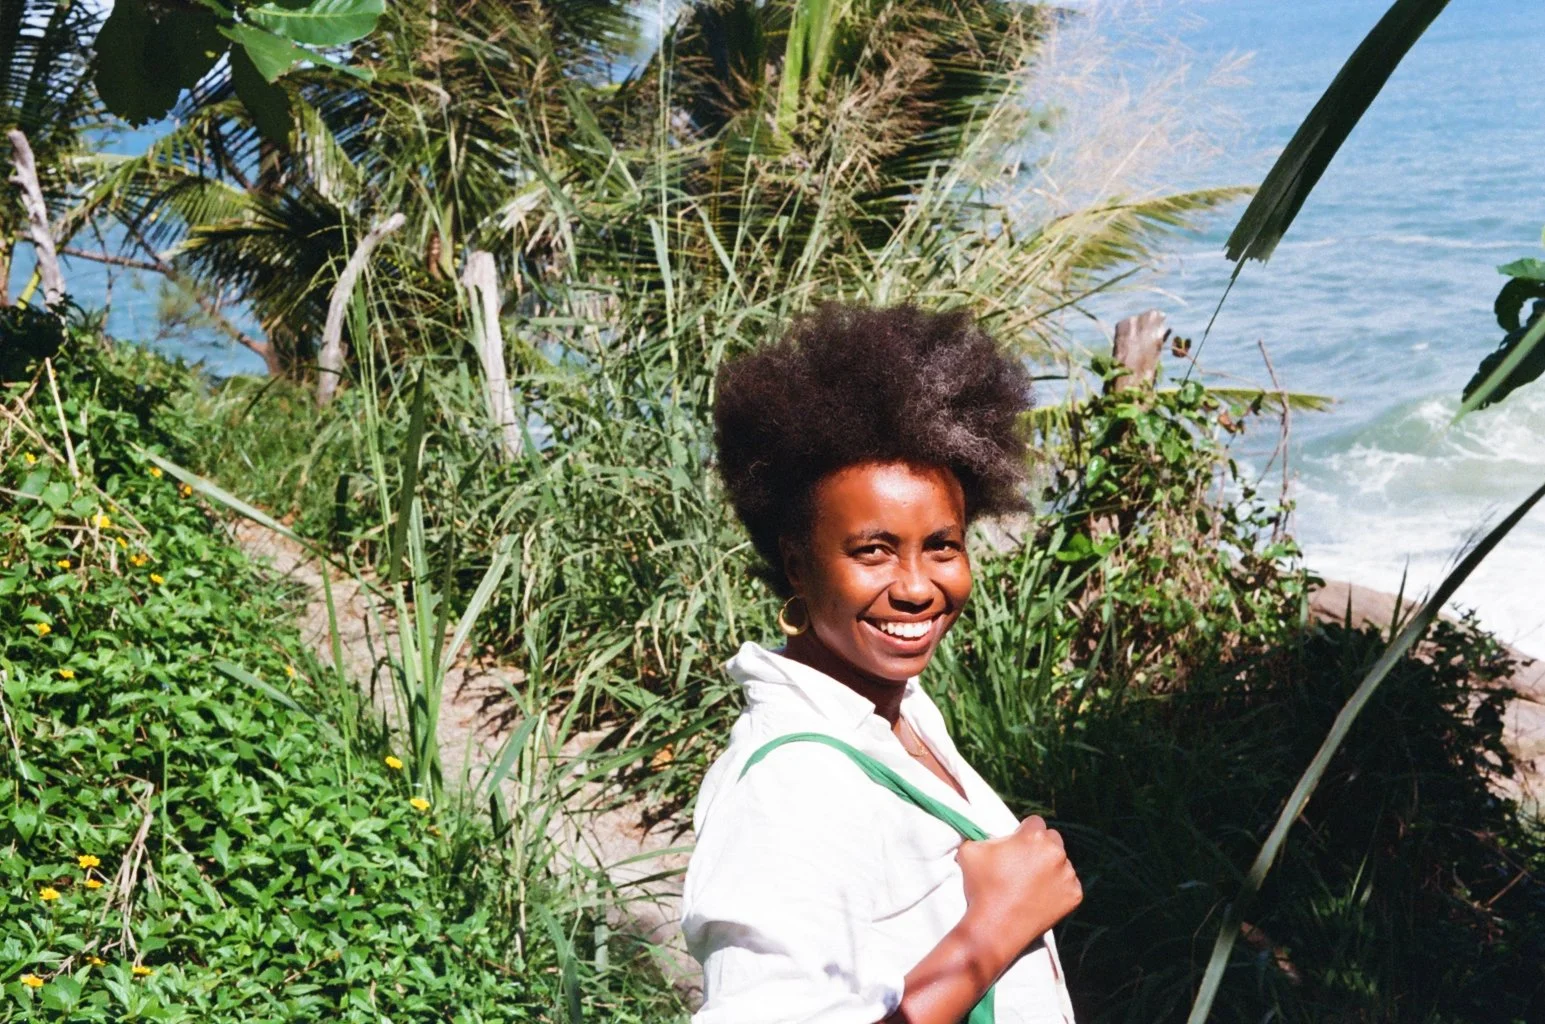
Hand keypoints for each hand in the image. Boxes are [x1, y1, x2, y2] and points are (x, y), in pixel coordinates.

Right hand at [955, 815, 1081, 963]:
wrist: (994, 928)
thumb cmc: (981, 887)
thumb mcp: (970, 851)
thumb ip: (983, 836)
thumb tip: (991, 837)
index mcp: (1034, 836)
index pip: (1034, 822)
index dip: (1023, 832)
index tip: (1016, 845)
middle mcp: (1056, 851)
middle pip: (1052, 839)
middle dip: (1040, 847)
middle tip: (1024, 863)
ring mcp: (1068, 875)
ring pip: (1062, 862)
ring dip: (1050, 868)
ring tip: (1031, 884)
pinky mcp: (1074, 895)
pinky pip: (1069, 884)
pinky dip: (1058, 889)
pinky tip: (1040, 898)